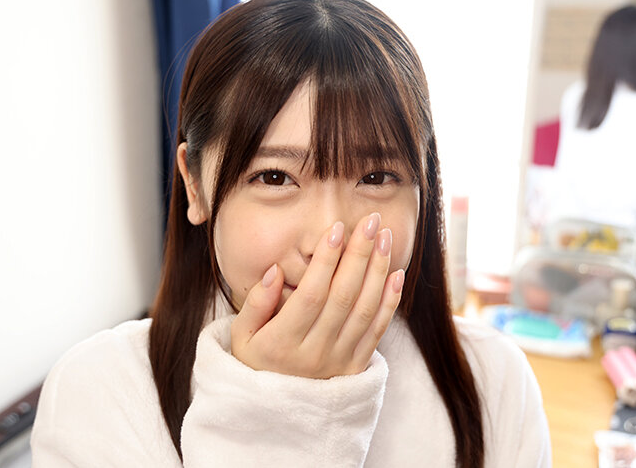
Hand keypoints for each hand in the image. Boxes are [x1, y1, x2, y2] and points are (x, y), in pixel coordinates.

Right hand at [230, 213, 404, 377]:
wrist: (275, 416)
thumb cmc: (255, 365)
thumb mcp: (240, 337)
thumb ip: (255, 303)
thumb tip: (276, 272)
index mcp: (282, 343)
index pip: (311, 294)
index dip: (326, 261)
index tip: (337, 229)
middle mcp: (314, 353)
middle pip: (343, 296)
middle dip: (359, 254)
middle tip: (370, 220)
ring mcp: (338, 361)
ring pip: (364, 310)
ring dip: (377, 270)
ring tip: (384, 237)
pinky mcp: (356, 367)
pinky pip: (377, 331)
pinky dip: (389, 301)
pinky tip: (395, 272)